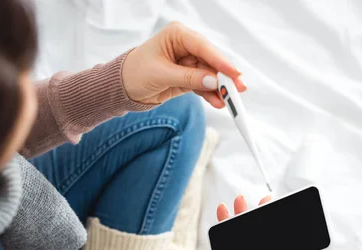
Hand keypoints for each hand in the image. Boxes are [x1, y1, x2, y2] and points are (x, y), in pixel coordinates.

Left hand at [122, 21, 245, 108]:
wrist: (122, 88)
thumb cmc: (135, 73)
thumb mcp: (162, 75)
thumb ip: (189, 78)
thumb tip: (212, 82)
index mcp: (177, 35)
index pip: (203, 46)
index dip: (220, 60)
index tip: (234, 72)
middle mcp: (185, 46)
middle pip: (211, 61)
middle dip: (224, 76)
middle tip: (239, 88)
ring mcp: (188, 62)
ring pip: (210, 75)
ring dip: (219, 88)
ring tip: (230, 101)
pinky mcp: (188, 77)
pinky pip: (204, 85)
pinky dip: (211, 95)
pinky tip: (218, 102)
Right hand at [171, 194, 288, 249]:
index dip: (280, 248)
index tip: (282, 226)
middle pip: (262, 249)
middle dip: (261, 226)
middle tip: (262, 204)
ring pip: (245, 242)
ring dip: (242, 222)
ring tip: (240, 202)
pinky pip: (229, 242)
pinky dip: (226, 228)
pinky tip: (224, 213)